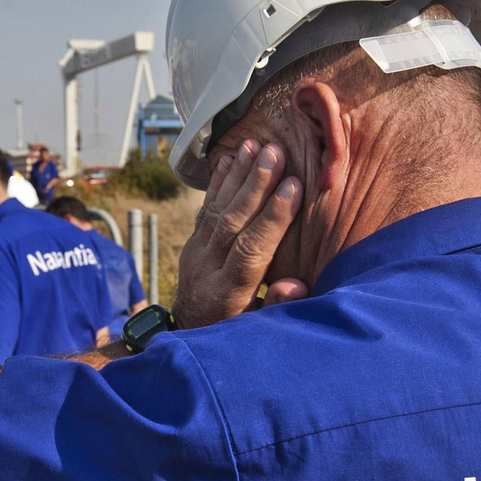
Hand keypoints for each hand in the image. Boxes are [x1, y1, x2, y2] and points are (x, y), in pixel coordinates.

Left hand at [171, 140, 307, 329]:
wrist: (188, 335)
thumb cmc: (233, 333)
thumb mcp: (255, 331)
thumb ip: (274, 307)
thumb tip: (292, 285)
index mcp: (228, 293)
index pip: (251, 250)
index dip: (272, 218)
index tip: (293, 187)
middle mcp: (208, 269)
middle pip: (231, 221)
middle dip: (255, 185)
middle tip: (274, 152)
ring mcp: (195, 254)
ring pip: (216, 209)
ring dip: (237, 175)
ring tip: (255, 145)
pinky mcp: (191, 244)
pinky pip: (204, 209)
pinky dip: (216, 183)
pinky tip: (229, 158)